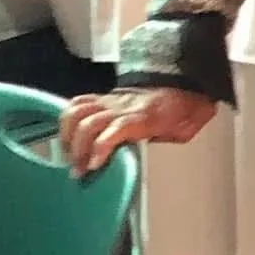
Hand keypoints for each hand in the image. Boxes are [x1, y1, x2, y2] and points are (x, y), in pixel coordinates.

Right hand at [60, 89, 217, 175]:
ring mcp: (112, 100)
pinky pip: (78, 103)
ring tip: (70, 155)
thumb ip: (159, 144)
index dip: (101, 146)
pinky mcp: (105, 98)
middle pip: (89, 122)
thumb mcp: (182, 132)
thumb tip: (141, 158)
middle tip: (78, 170)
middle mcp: (124, 106)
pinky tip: (69, 137)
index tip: (93, 166)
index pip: (117, 128)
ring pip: (77, 111)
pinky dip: (67, 119)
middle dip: (78, 149)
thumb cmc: (186, 111)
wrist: (187, 84)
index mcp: (146, 116)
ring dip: (67, 135)